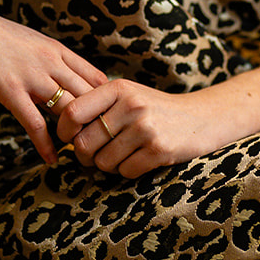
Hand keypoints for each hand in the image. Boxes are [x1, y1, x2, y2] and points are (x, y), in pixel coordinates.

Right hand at [0, 0, 106, 163]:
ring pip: (69, 110)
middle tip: (101, 146)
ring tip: (81, 156)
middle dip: (98, 123)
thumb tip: (54, 76)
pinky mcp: (9, 89)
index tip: (107, 121)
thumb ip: (44, 59)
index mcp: (56, 49)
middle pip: (89, 97)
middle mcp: (51, 61)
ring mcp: (32, 76)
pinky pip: (35, 123)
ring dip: (76, 136)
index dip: (106, 102)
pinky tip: (51, 159)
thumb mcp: (26, 40)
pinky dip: (46, 145)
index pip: (96, 77)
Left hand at [55, 79, 232, 177]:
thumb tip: (59, 129)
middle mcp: (131, 105)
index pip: (72, 112)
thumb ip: (97, 105)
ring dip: (108, 165)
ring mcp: (146, 128)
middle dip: (85, 156)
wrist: (200, 118)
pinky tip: (139, 159)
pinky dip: (127, 171)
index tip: (68, 138)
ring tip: (122, 154)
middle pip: (83, 143)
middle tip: (95, 154)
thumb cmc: (154, 109)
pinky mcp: (159, 150)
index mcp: (118, 88)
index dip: (63, 131)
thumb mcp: (127, 95)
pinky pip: (124, 172)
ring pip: (102, 162)